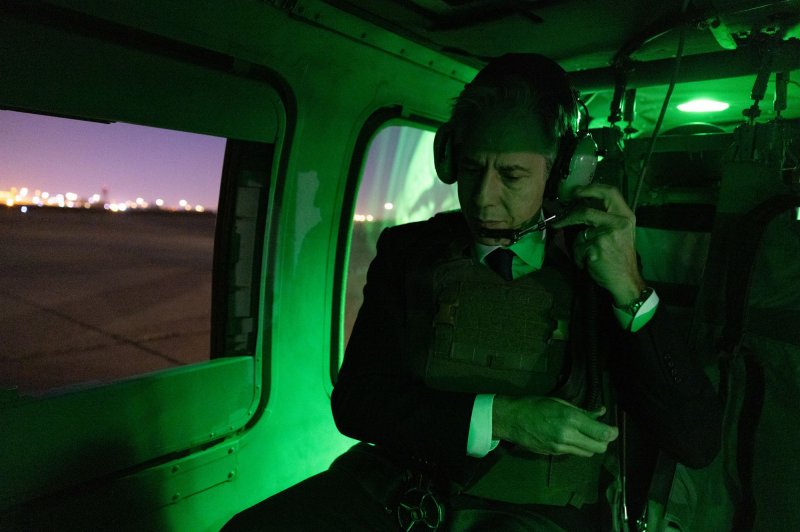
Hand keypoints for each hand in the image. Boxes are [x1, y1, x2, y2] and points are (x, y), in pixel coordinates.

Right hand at [492, 395, 617, 456]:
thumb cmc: (535, 405)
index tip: (614, 429)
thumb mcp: (560, 402)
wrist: (511, 419)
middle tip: (601, 432)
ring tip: (586, 434)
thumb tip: (601, 412)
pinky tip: (570, 436)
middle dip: (604, 441)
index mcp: (570, 419)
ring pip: (588, 453)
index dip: (612, 432)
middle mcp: (568, 436)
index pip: (601, 433)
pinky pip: (574, 452)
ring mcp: (560, 448)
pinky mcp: (554, 454)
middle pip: (599, 448)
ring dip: (591, 445)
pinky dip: (578, 446)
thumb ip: (582, 411)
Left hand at [552, 184, 644, 305]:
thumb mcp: (621, 232)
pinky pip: (579, 248)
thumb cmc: (621, 256)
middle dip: (569, 217)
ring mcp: (607, 235)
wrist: (626, 279)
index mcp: (626, 216)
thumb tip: (581, 206)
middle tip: (558, 222)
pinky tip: (589, 263)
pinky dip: (580, 257)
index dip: (591, 188)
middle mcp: (618, 222)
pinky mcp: (596, 248)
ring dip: (579, 246)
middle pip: (586, 212)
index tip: (576, 191)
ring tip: (589, 255)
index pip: (610, 192)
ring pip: (580, 234)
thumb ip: (607, 217)